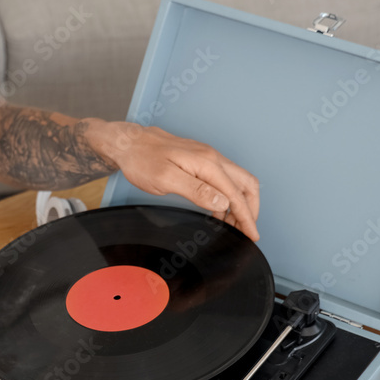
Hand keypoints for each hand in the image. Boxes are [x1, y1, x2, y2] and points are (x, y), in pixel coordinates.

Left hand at [84, 119, 260, 239]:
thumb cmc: (141, 160)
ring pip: (237, 181)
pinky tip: (218, 212)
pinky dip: (228, 197)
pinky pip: (224, 180)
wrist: (128, 144)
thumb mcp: (166, 180)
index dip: (246, 217)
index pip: (236, 193)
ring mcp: (207, 158)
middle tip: (245, 232)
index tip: (251, 236)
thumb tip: (223, 202)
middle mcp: (212, 157)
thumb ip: (196, 191)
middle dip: (250, 210)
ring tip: (231, 226)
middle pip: (246, 184)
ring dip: (239, 204)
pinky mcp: (201, 161)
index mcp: (207, 163)